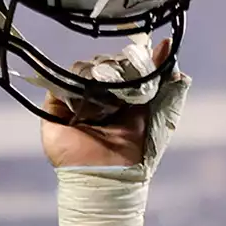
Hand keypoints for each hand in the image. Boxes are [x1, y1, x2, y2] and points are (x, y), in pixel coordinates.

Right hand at [40, 37, 172, 169]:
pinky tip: (86, 109)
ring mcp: (76, 98)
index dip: (133, 59)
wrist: (107, 175)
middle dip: (116, 69)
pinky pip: (62, 81)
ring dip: (96, 80)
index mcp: (124, 96)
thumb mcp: (159, 114)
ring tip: (104, 106)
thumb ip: (167, 84)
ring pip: (83, 68)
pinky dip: (75, 89)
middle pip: (104, 62)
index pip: (125, 64)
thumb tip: (170, 50)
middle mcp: (99, 95)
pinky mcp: (54, 105)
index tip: (145, 51)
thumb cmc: (136, 152)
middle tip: (122, 87)